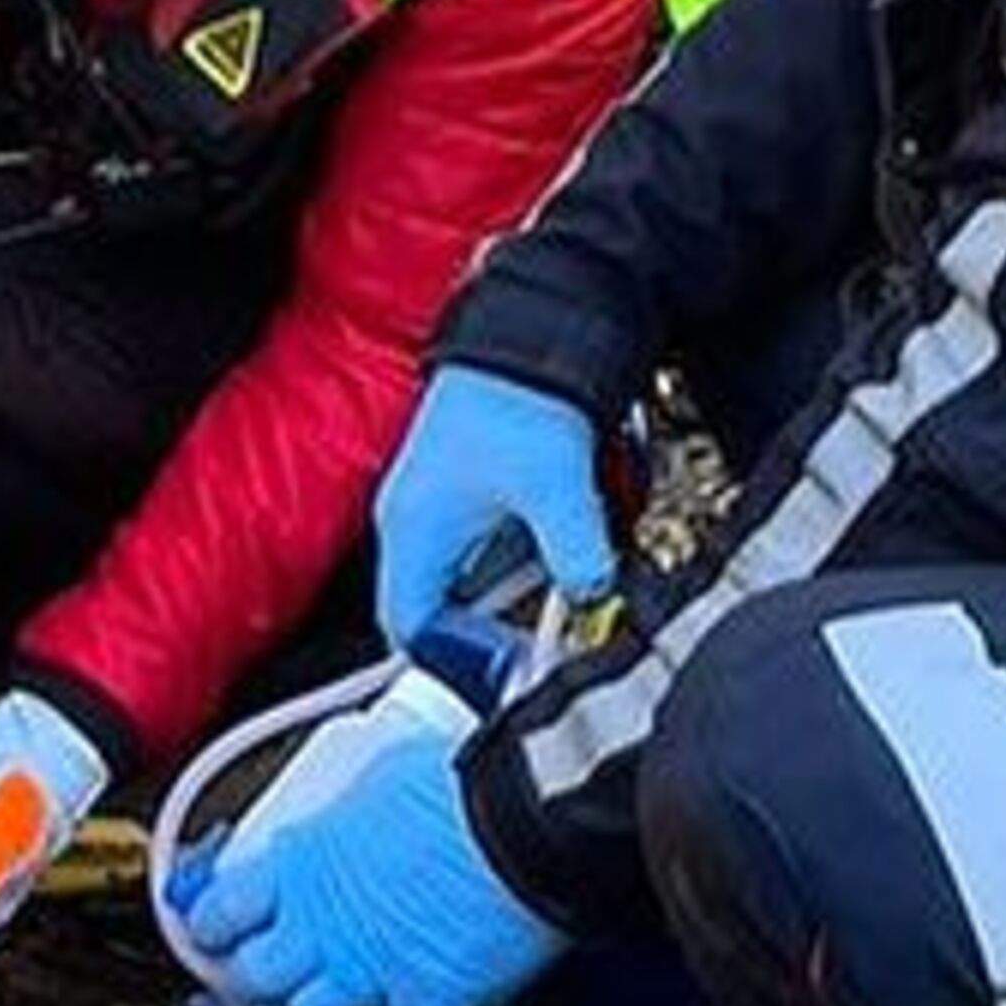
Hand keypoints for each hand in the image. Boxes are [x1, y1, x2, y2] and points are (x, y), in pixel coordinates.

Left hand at [182, 697, 560, 1005]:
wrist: (523, 824)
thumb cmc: (460, 786)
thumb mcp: (374, 777)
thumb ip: (344, 816)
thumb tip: (349, 816)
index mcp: (301, 863)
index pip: (220, 910)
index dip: (207, 924)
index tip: (206, 926)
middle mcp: (321, 926)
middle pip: (252, 976)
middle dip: (244, 978)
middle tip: (248, 977)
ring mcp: (367, 972)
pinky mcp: (423, 1005)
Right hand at [370, 358, 615, 656]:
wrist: (527, 330)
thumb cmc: (519, 398)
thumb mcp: (558, 490)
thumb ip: (580, 559)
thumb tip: (594, 600)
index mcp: (413, 531)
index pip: (410, 629)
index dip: (453, 664)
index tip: (504, 674)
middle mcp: (411, 523)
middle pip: (434, 610)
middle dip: (486, 633)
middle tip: (533, 643)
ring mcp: (432, 505)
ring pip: (459, 581)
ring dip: (504, 595)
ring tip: (549, 590)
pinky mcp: (460, 490)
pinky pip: (476, 549)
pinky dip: (512, 561)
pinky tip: (550, 549)